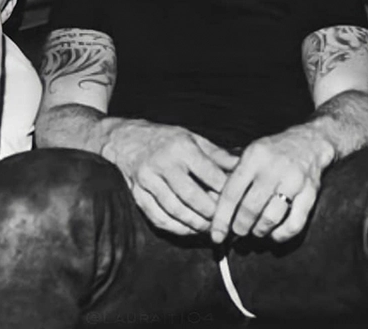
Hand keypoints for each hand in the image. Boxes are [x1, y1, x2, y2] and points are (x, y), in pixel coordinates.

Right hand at [103, 122, 238, 235]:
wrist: (125, 139)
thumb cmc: (165, 139)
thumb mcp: (192, 138)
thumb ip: (217, 154)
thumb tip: (242, 166)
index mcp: (182, 147)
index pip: (210, 175)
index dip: (226, 192)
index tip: (237, 202)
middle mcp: (164, 163)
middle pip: (192, 196)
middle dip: (211, 213)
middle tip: (224, 223)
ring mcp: (148, 179)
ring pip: (175, 209)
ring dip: (195, 223)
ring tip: (209, 228)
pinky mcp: (137, 193)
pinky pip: (157, 217)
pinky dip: (175, 227)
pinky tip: (188, 229)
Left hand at [210, 126, 333, 244]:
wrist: (309, 142)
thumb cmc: (273, 152)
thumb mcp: (250, 153)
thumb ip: (233, 176)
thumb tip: (214, 209)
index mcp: (254, 157)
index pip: (231, 193)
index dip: (221, 218)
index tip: (216, 235)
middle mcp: (273, 168)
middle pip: (250, 208)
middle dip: (239, 227)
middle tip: (237, 232)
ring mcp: (294, 180)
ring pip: (270, 218)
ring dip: (259, 231)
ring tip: (255, 231)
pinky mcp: (311, 193)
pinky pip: (294, 224)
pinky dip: (281, 235)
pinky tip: (274, 233)